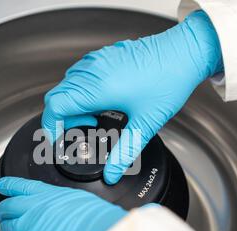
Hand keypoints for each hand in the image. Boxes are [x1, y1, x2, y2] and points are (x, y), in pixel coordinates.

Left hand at [0, 177, 126, 230]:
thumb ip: (65, 202)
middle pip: (8, 207)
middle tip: (2, 213)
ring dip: (8, 229)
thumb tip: (65, 208)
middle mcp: (33, 210)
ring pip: (8, 228)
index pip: (21, 186)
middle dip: (2, 210)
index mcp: (47, 195)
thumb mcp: (81, 199)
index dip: (8, 185)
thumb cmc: (96, 222)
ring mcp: (28, 230)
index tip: (1, 185)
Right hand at [42, 10, 222, 184]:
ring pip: (66, 85)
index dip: (51, 128)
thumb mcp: (146, 124)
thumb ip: (125, 152)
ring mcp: (96, 61)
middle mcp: (91, 72)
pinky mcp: (102, 56)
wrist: (185, 52)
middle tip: (82, 132)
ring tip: (94, 118)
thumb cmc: (168, 81)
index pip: (55, 107)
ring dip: (71, 105)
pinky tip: (99, 101)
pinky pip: (78, 75)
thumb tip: (112, 173)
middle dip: (61, 119)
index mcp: (97, 89)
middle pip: (56, 97)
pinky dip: (79, 92)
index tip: (58, 142)